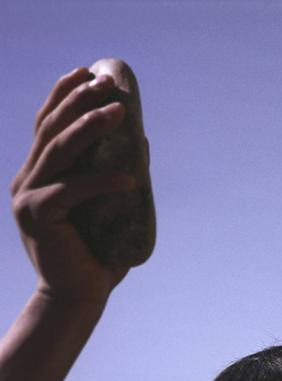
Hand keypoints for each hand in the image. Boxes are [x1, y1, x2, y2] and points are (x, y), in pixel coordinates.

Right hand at [10, 67, 136, 305]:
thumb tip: (140, 139)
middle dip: (78, 100)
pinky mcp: (37, 216)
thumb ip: (116, 174)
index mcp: (39, 173)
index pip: (47, 124)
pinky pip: (73, 191)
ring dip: (89, 127)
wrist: (78, 295)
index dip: (63, 94)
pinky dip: (102, 182)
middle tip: (106, 83)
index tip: (86, 71)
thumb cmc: (97, 251)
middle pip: (51, 129)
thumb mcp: (108, 206)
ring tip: (118, 111)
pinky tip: (130, 178)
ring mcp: (27, 197)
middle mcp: (27, 179)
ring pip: (59, 151)